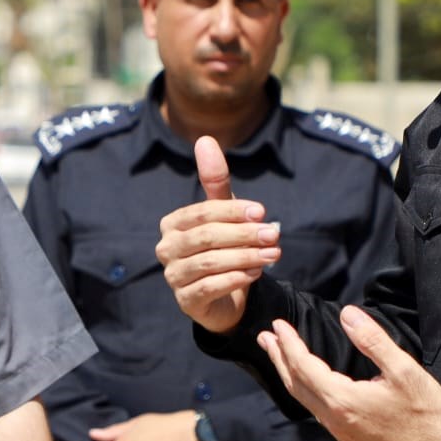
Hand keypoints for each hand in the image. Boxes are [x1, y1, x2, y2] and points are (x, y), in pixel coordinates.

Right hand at [155, 135, 282, 332]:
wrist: (226, 293)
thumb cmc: (223, 245)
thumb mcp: (223, 212)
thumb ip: (214, 180)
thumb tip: (205, 139)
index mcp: (172, 224)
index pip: (202, 213)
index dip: (232, 211)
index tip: (262, 212)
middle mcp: (167, 249)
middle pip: (205, 237)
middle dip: (243, 234)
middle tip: (273, 234)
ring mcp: (173, 277)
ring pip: (209, 263)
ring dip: (245, 257)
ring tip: (273, 254)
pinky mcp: (186, 301)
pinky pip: (210, 287)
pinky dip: (236, 278)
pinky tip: (256, 273)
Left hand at [258, 306, 440, 440]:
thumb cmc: (430, 415)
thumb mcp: (404, 370)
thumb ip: (373, 340)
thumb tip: (348, 314)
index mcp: (344, 401)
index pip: (304, 367)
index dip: (288, 344)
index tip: (277, 325)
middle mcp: (336, 422)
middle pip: (296, 386)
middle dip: (279, 359)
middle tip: (265, 338)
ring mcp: (342, 437)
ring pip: (306, 402)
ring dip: (291, 377)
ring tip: (282, 358)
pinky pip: (320, 415)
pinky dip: (308, 394)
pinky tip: (313, 386)